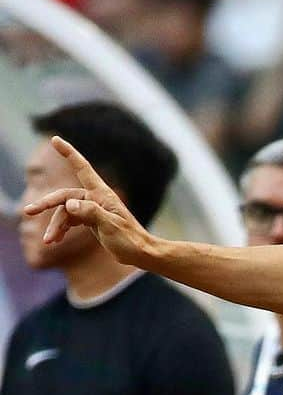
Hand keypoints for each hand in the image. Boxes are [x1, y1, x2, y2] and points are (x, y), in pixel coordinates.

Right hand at [23, 136, 150, 266]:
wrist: (141, 254)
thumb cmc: (130, 240)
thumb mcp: (110, 226)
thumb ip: (90, 213)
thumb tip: (69, 204)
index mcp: (102, 195)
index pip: (83, 169)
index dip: (69, 153)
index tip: (55, 139)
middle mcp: (95, 199)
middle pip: (64, 196)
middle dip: (46, 204)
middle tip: (28, 211)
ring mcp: (92, 210)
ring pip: (65, 212)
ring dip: (55, 225)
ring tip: (48, 241)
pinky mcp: (91, 221)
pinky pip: (70, 221)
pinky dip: (62, 229)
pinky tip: (54, 240)